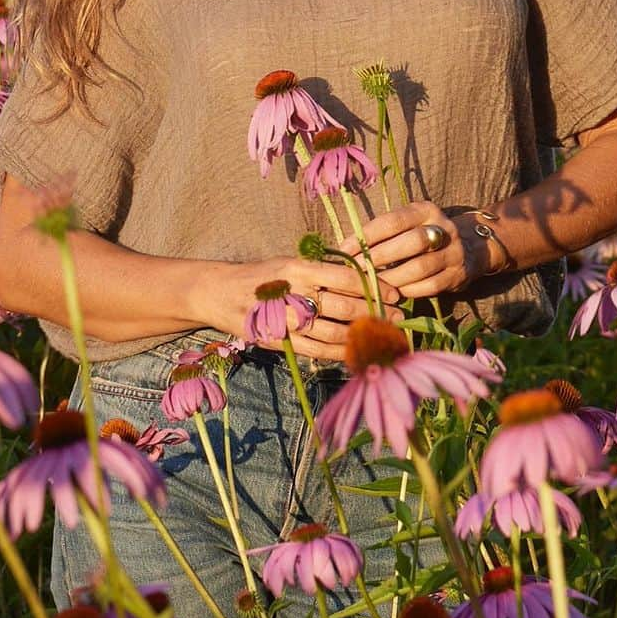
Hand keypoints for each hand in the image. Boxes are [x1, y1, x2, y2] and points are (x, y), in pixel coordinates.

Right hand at [231, 256, 403, 362]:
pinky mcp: (279, 342)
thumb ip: (321, 272)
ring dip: (363, 335)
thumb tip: (363, 279)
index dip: (374, 286)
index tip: (395, 292)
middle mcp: (293, 292)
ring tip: (384, 335)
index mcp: (298, 268)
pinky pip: (317, 350)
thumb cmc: (262, 276)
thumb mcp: (290, 264)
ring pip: (333, 331)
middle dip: (375, 312)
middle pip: (343, 306)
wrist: (218, 293)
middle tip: (398, 316)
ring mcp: (284, 320)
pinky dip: (341, 353)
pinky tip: (359, 352)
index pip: (345, 276)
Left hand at [338, 201, 492, 301]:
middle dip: (378, 258)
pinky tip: (392, 294)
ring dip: (391, 279)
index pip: (393, 221)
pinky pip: (429, 286)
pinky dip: (408, 291)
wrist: (469, 247)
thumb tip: (346, 248)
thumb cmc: (424, 234)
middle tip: (356, 270)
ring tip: (371, 285)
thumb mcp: (410, 224)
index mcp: (426, 210)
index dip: (367, 236)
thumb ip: (384, 232)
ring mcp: (454, 252)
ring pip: (419, 268)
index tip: (344, 250)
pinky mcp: (457, 275)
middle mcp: (443, 228)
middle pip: (410, 243)